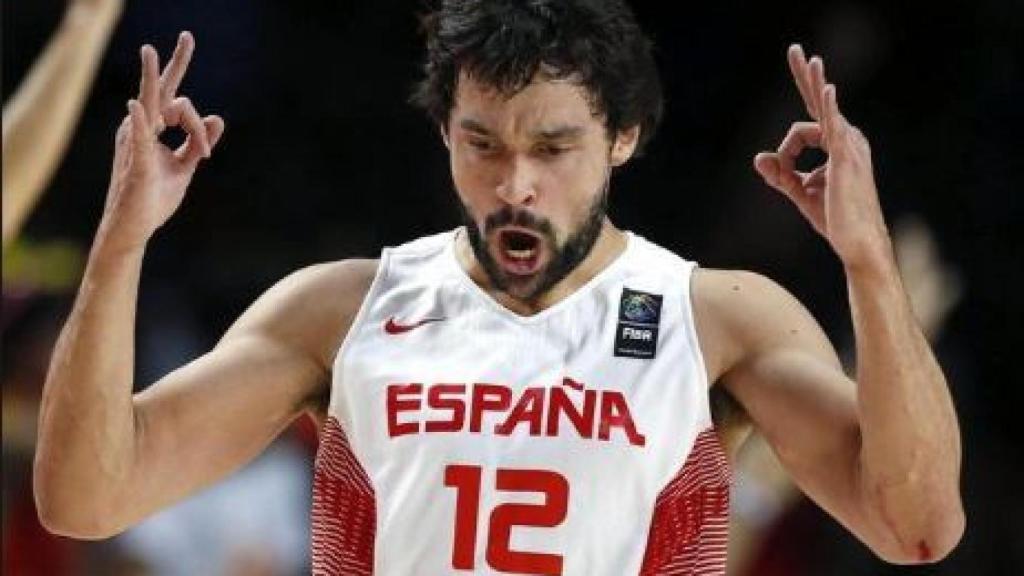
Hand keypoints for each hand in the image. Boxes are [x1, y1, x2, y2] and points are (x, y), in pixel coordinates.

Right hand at [100, 31, 223, 252]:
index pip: (177, 105)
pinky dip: (139, 123)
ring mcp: (135, 143)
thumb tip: (219, 118)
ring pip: (159, 108)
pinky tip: (136, 107)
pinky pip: (139, 139)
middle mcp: (140, 129)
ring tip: (162, 73)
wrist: (134, 229)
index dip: (199, 125)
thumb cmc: (153, 198)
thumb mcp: (185, 168)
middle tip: (188, 36)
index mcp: (152, 130)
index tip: (205, 151)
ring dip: (170, 98)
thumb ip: (198, 143)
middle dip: (174, 63)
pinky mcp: (136, 163)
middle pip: (160, 90)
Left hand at [753, 45, 890, 269]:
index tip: (781, 172)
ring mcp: (848, 146)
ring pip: (823, 108)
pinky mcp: (845, 158)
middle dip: (805, 74)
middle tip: (794, 49)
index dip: (786, 152)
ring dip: (812, 82)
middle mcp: (846, 139)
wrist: (856, 241)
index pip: (804, 129)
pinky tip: (825, 88)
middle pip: (820, 100)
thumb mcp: (800, 192)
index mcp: (838, 145)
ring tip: (804, 57)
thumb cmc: (835, 218)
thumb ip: (780, 174)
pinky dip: (828, 107)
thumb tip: (759, 157)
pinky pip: (834, 126)